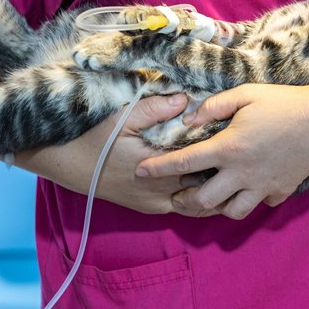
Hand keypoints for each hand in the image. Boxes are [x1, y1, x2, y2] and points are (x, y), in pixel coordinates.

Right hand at [20, 93, 219, 216]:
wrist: (71, 166)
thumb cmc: (97, 139)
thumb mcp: (123, 118)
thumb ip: (155, 109)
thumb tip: (185, 98)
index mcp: (159, 166)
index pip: (201, 159)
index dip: (220, 147)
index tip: (231, 132)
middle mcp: (162, 191)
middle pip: (207, 183)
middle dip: (223, 169)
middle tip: (238, 151)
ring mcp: (159, 203)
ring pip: (201, 202)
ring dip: (215, 187)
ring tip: (231, 170)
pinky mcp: (153, 209)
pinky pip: (186, 209)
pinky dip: (201, 199)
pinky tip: (211, 182)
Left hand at [135, 84, 308, 219]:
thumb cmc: (283, 102)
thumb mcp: (245, 95)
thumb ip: (213, 107)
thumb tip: (187, 119)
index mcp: (229, 148)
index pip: (185, 162)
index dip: (158, 168)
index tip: (140, 171)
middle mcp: (242, 173)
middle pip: (204, 200)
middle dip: (184, 200)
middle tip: (176, 195)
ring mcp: (262, 185)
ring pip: (231, 212)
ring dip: (216, 207)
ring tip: (209, 197)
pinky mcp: (280, 191)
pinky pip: (259, 204)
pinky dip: (249, 200)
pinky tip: (246, 189)